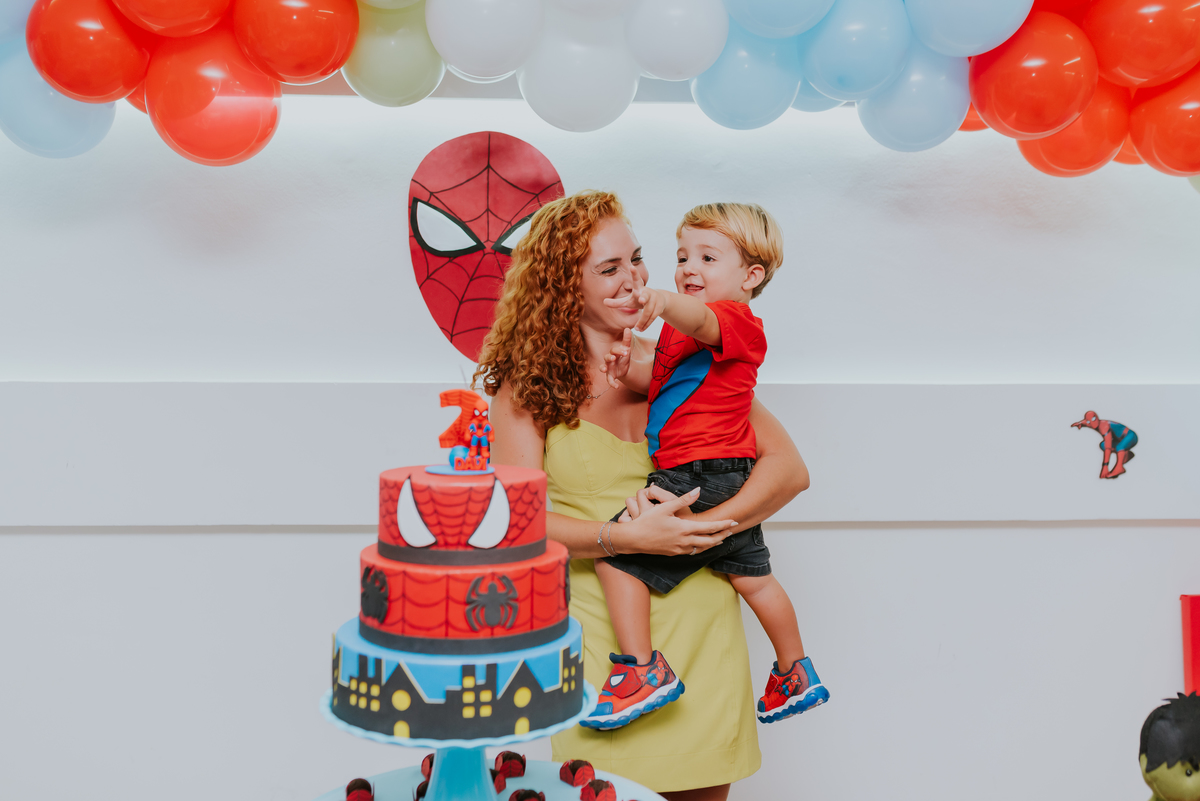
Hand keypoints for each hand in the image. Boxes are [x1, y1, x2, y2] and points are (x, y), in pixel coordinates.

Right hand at [599, 328, 632, 389]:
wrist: (624, 367)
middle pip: (606, 357)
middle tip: (614, 358)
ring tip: (604, 369)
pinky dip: (612, 384)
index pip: (614, 350)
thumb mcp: (627, 348)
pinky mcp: (610, 376)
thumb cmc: (623, 356)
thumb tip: (628, 328)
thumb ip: (627, 340)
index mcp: (613, 353)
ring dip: (602, 368)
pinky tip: (617, 387)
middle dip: (609, 357)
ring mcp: (608, 368)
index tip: (626, 352)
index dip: (619, 351)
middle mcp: (609, 360)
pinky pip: (609, 380)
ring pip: (603, 367)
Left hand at [604, 272, 667, 331]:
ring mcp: (654, 300)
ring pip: (648, 311)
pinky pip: (653, 317)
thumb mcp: (628, 300)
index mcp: (638, 288)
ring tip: (637, 328)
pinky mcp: (659, 308)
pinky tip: (641, 329)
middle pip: (646, 296)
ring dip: (643, 320)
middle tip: (642, 300)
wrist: (659, 301)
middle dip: (644, 298)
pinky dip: (647, 324)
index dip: (634, 273)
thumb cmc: (639, 299)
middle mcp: (647, 292)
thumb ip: (617, 302)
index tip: (631, 266)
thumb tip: (603, 302)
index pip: (636, 280)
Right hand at [614, 486, 735, 556]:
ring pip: (702, 548)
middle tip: (731, 530)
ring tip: (720, 538)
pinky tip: (701, 544)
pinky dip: (701, 547)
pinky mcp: (673, 553)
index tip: (734, 522)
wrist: (633, 539)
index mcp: (684, 528)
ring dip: (713, 543)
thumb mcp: (665, 507)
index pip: (710, 528)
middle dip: (722, 535)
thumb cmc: (647, 521)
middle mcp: (685, 541)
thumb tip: (698, 490)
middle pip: (710, 541)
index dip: (723, 525)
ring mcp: (679, 549)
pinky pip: (692, 551)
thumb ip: (684, 499)